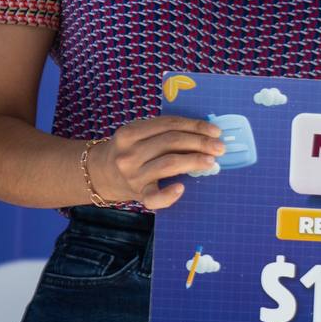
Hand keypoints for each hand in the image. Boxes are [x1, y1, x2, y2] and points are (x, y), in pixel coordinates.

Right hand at [87, 115, 225, 209]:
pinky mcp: (137, 194)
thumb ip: (162, 132)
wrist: (100, 175)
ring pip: (168, 163)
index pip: (169, 124)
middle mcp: (129, 152)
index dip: (195, 126)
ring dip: (194, 161)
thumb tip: (204, 133)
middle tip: (219, 147)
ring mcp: (132, 174)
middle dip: (200, 143)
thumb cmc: (129, 151)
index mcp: (131, 132)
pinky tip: (182, 188)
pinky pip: (154, 197)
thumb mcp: (137, 135)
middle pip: (171, 142)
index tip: (215, 131)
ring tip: (211, 161)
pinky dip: (168, 194)